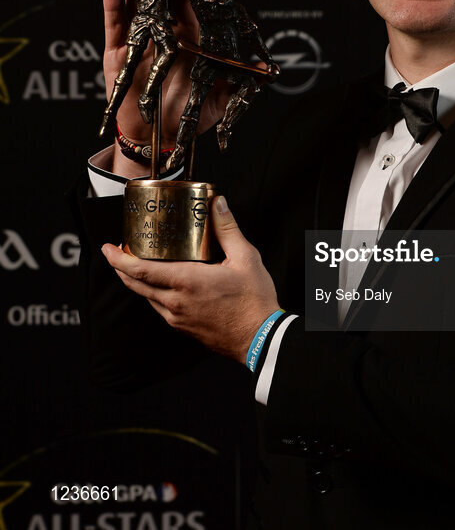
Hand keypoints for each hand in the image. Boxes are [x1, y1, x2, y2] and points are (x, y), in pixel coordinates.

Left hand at [102, 196, 279, 363]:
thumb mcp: (245, 257)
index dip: (119, 259)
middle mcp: (176, 302)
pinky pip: (159, 308)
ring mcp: (178, 318)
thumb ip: (227, 229)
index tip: (108, 248)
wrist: (260, 337)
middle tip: (117, 252)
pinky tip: (163, 284)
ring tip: (138, 264)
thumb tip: (217, 204)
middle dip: (121, 268)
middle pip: (136, 284)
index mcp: (186, 282)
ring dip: (136, 280)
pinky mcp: (184, 328)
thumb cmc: (253, 300)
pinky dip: (152, 293)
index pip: (141, 270)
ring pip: (147, 297)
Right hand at [103, 0, 229, 175]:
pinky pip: (114, 27)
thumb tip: (268, 73)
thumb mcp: (221, 99)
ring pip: (137, 3)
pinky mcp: (118, 55)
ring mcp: (141, 41)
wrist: (159, 138)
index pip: (191, 2)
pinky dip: (113, 8)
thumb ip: (241, 83)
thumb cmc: (190, 116)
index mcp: (191, 38)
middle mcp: (166, 34)